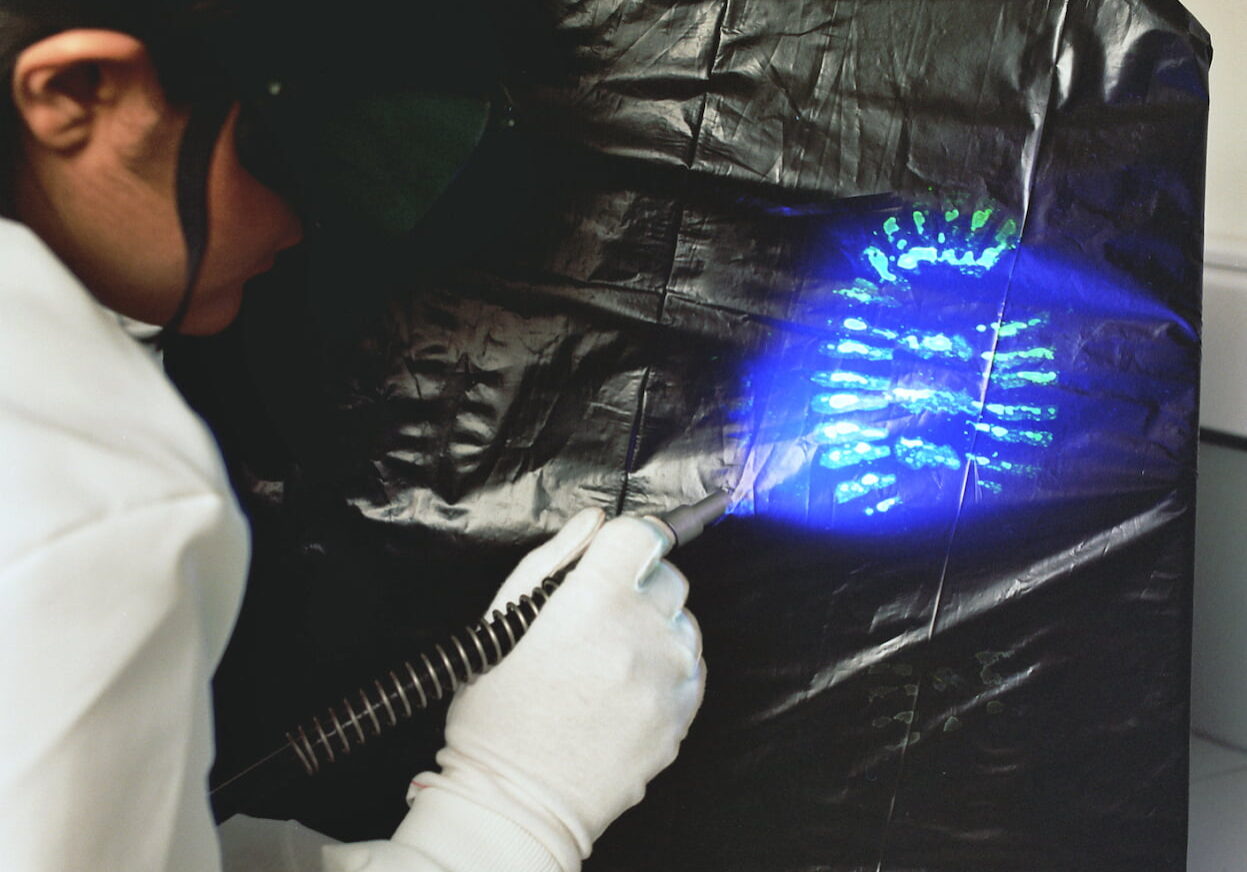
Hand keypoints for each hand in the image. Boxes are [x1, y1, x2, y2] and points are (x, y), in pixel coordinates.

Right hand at [402, 508, 704, 871]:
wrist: (519, 804)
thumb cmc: (498, 715)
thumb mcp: (504, 623)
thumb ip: (553, 561)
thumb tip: (595, 522)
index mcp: (595, 603)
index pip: (642, 534)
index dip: (624, 538)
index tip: (610, 554)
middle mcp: (643, 635)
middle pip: (668, 575)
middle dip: (637, 582)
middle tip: (597, 614)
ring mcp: (669, 679)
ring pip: (684, 621)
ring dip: (656, 624)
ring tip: (611, 656)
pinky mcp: (682, 716)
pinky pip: (693, 666)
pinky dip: (669, 664)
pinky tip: (629, 684)